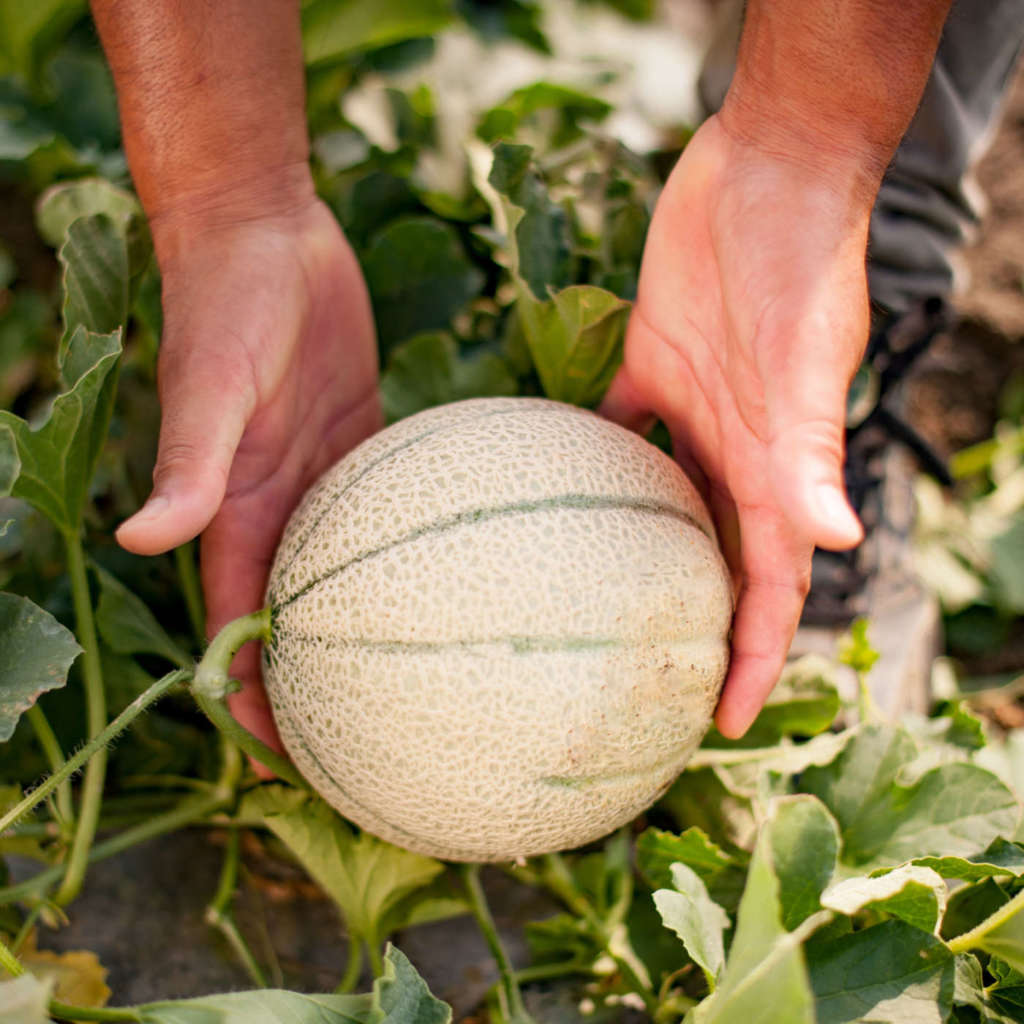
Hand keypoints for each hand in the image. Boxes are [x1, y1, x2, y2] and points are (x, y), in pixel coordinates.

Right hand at [117, 196, 381, 754]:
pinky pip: (391, 513)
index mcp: (236, 507)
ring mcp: (325, 478)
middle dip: (322, 686)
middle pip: (300, 618)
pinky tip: (459, 583)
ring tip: (418, 689)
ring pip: (347, 575)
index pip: (241, 625)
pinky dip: (411, 553)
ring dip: (370, 631)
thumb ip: (188, 459)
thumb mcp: (210, 380)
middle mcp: (280, 504)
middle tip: (368, 751)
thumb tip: (138, 537)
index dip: (255, 697)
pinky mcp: (364, 445)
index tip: (286, 766)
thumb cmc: (227, 301)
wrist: (267, 233)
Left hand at [601, 115, 869, 737]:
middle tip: (638, 683)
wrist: (768, 168)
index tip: (715, 721)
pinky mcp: (650, 361)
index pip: (771, 587)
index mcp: (775, 465)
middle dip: (689, 626)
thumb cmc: (801, 259)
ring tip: (584, 605)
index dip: (751, 658)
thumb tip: (836, 538)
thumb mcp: (804, 359)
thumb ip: (811, 447)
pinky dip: (584, 459)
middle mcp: (734, 448)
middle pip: (712, 560)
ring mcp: (692, 408)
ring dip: (635, 554)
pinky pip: (610, 425)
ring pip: (661, 503)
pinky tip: (541, 490)